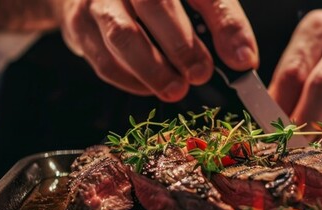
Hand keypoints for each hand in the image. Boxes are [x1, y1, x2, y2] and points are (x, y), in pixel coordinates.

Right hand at [58, 0, 258, 101]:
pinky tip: (149, 87)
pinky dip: (130, 79)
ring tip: (175, 89)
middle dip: (181, 46)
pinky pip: (103, 58)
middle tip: (200, 75)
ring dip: (152, 69)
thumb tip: (243, 61)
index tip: (240, 60)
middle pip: (153, 4)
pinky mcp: (78, 23)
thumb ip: (223, 22)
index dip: (224, 23)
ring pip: (122, 35)